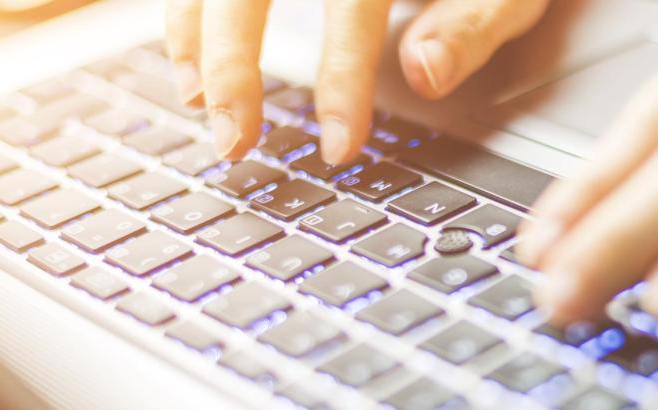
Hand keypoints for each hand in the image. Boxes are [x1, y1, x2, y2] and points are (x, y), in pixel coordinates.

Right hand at [166, 0, 550, 162]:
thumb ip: (471, 23)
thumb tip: (424, 74)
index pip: (353, 1)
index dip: (342, 77)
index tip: (338, 147)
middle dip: (235, 65)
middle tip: (235, 144)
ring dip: (194, 35)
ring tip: (200, 104)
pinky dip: (186, 10)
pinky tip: (188, 57)